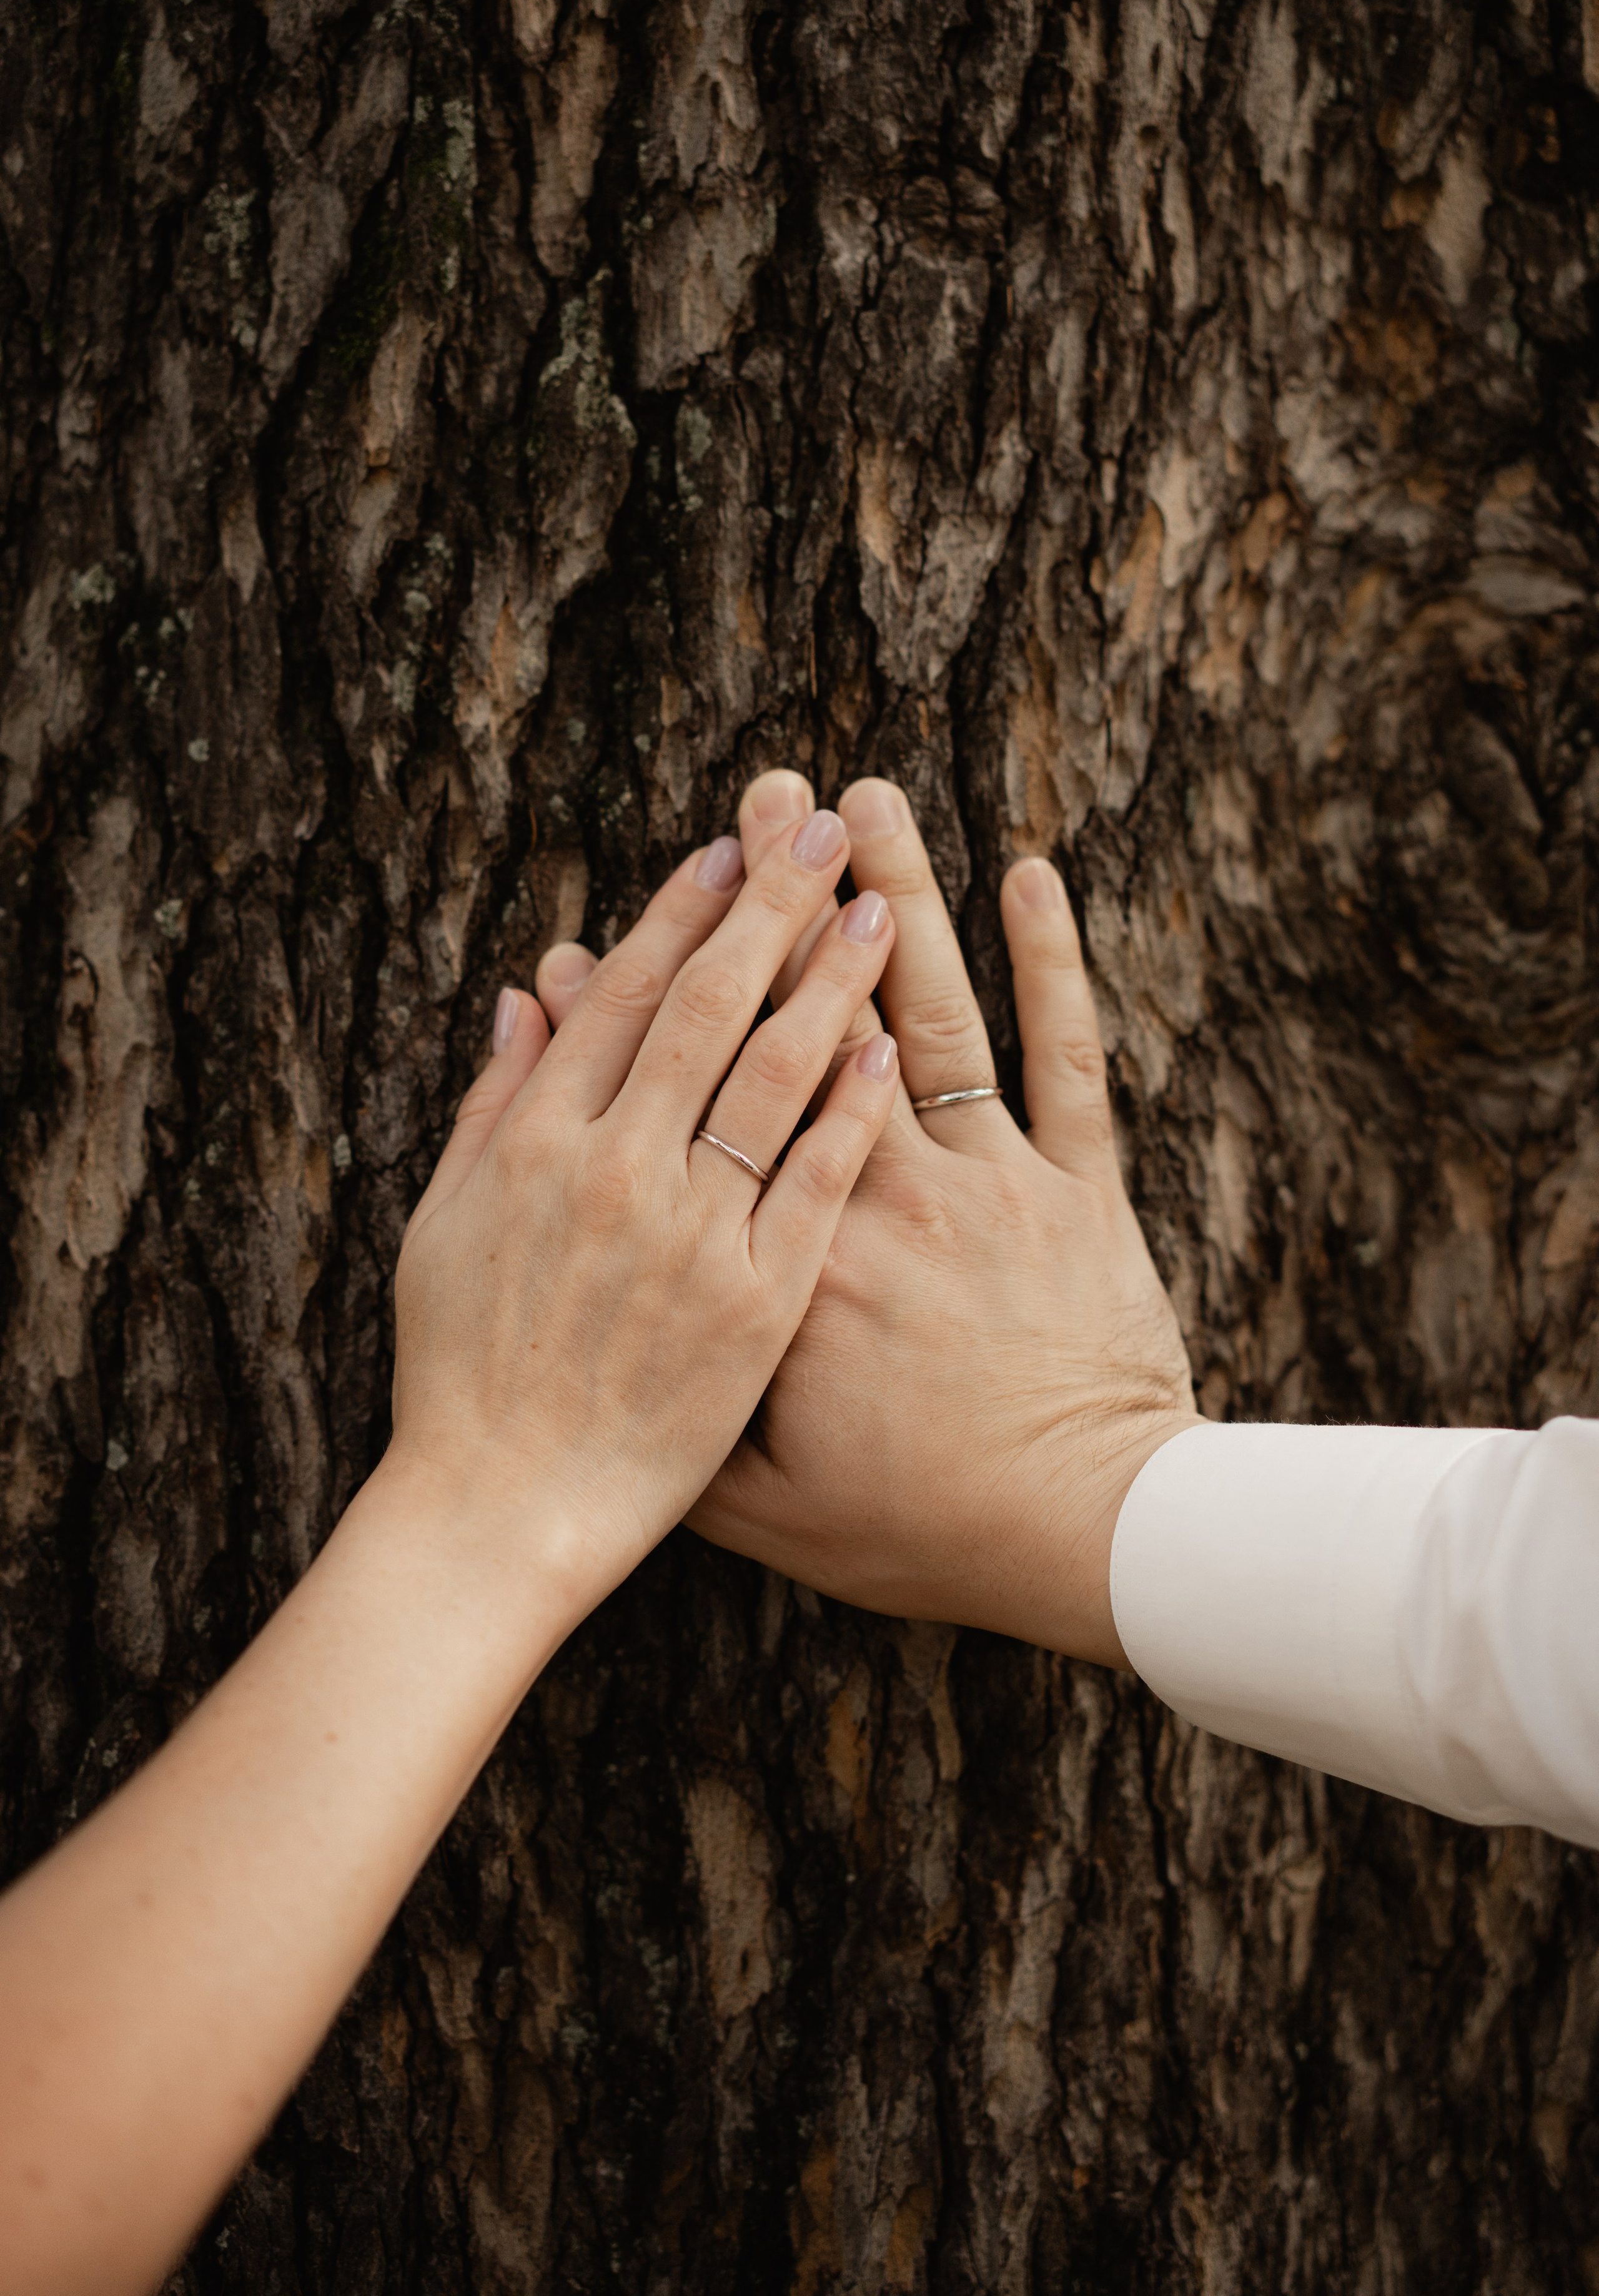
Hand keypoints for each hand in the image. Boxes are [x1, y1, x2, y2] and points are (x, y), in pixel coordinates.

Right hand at [392, 818, 901, 1592]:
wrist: (504, 1523)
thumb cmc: (463, 1384)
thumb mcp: (439, 1238)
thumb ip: (486, 1113)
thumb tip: (527, 1001)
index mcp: (543, 1151)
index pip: (630, 999)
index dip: (684, 912)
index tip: (729, 846)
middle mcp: (625, 1175)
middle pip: (715, 1008)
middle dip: (770, 903)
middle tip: (823, 820)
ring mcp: (702, 1237)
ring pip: (781, 1076)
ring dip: (831, 977)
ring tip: (879, 897)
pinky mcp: (767, 1307)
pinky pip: (824, 1186)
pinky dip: (858, 1108)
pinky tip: (892, 1041)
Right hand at [618, 776, 1194, 1665]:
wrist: (1084, 1536)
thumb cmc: (918, 1527)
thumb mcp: (757, 1504)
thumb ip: (675, 1405)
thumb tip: (609, 1309)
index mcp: (792, 1259)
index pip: (705, 1109)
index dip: (649, 1020)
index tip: (597, 936)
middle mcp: (883, 1193)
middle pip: (816, 1022)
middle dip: (782, 903)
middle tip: (759, 803)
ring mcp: (987, 1178)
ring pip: (935, 1009)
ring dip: (903, 896)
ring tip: (865, 796)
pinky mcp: (1078, 1185)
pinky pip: (1065, 1056)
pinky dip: (1053, 963)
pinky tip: (1031, 873)